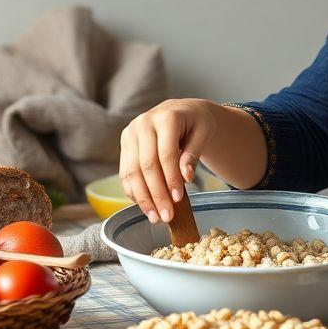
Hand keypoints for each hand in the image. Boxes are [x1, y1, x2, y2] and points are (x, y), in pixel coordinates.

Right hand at [119, 98, 218, 224]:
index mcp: (165, 117)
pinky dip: (134, 192)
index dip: (171, 179)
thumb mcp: (203, 134)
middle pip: (146, 165)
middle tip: (167, 216)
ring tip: (155, 217)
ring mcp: (130, 134)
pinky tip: (145, 206)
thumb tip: (186, 177)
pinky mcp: (124, 144)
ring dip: (143, 198)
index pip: (165, 154)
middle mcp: (143, 123)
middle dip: (156, 194)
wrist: (182, 111)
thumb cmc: (196, 123)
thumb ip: (193, 154)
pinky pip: (125, 173)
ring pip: (132, 171)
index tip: (178, 199)